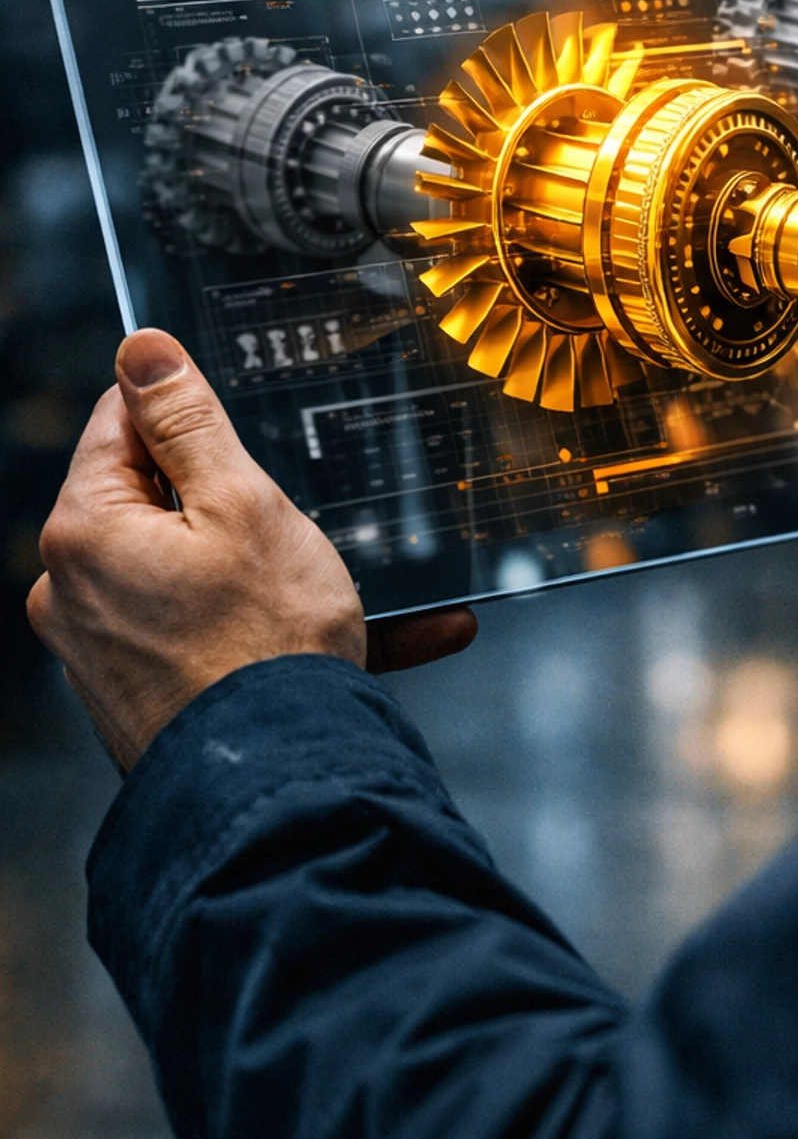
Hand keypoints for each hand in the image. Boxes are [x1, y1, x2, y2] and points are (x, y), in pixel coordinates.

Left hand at [28, 330, 475, 772]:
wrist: (286, 789)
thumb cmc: (269, 647)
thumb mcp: (242, 502)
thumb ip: (187, 421)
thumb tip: (140, 349)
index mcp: (84, 532)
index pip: (119, 423)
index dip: (190, 416)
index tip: (242, 429)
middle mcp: (74, 592)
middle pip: (157, 501)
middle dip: (234, 502)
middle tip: (295, 522)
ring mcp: (106, 651)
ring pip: (197, 573)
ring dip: (276, 571)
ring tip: (353, 589)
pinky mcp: (145, 696)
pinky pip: (217, 637)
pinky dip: (279, 630)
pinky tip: (382, 636)